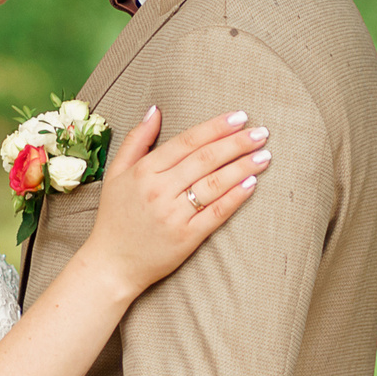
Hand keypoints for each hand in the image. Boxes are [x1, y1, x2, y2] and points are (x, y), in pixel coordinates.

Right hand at [77, 106, 270, 296]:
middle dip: (236, 143)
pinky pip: (216, 213)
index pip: (187, 141)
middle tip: (261, 132)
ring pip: (214, 184)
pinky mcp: (186, 238)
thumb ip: (136, 140)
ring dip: (243, 167)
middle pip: (205, 159)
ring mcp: (173, 215)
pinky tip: (252, 183)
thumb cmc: (115, 217)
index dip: (216, 127)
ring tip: (264, 155)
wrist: (112, 264)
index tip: (239, 117)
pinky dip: (236, 196)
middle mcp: (159, 190)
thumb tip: (155, 110)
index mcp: (144, 171)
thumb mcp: (116, 173)